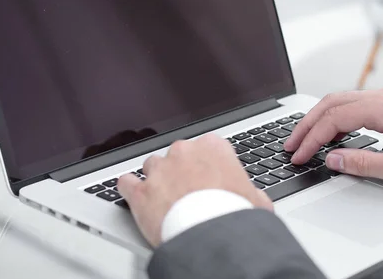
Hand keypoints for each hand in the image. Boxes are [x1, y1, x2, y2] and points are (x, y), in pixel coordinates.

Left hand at [118, 134, 272, 246]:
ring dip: (156, 178)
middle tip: (188, 190)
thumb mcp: (256, 199)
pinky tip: (131, 193)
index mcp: (213, 147)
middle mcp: (184, 152)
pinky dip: (128, 188)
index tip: (208, 176)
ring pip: (151, 165)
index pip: (207, 146)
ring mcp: (160, 170)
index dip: (207, 164)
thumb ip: (250, 191)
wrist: (212, 235)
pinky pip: (126, 182)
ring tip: (162, 196)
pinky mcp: (141, 191)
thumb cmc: (235, 214)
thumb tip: (254, 198)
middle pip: (177, 154)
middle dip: (181, 169)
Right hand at [284, 89, 382, 189]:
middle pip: (331, 103)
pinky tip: (331, 131)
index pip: (334, 119)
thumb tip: (332, 159)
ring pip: (340, 100)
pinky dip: (334, 116)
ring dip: (318, 118)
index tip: (299, 155)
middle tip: (291, 144)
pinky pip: (353, 104)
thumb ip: (364, 163)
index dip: (312, 138)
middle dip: (307, 124)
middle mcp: (382, 97)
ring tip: (304, 138)